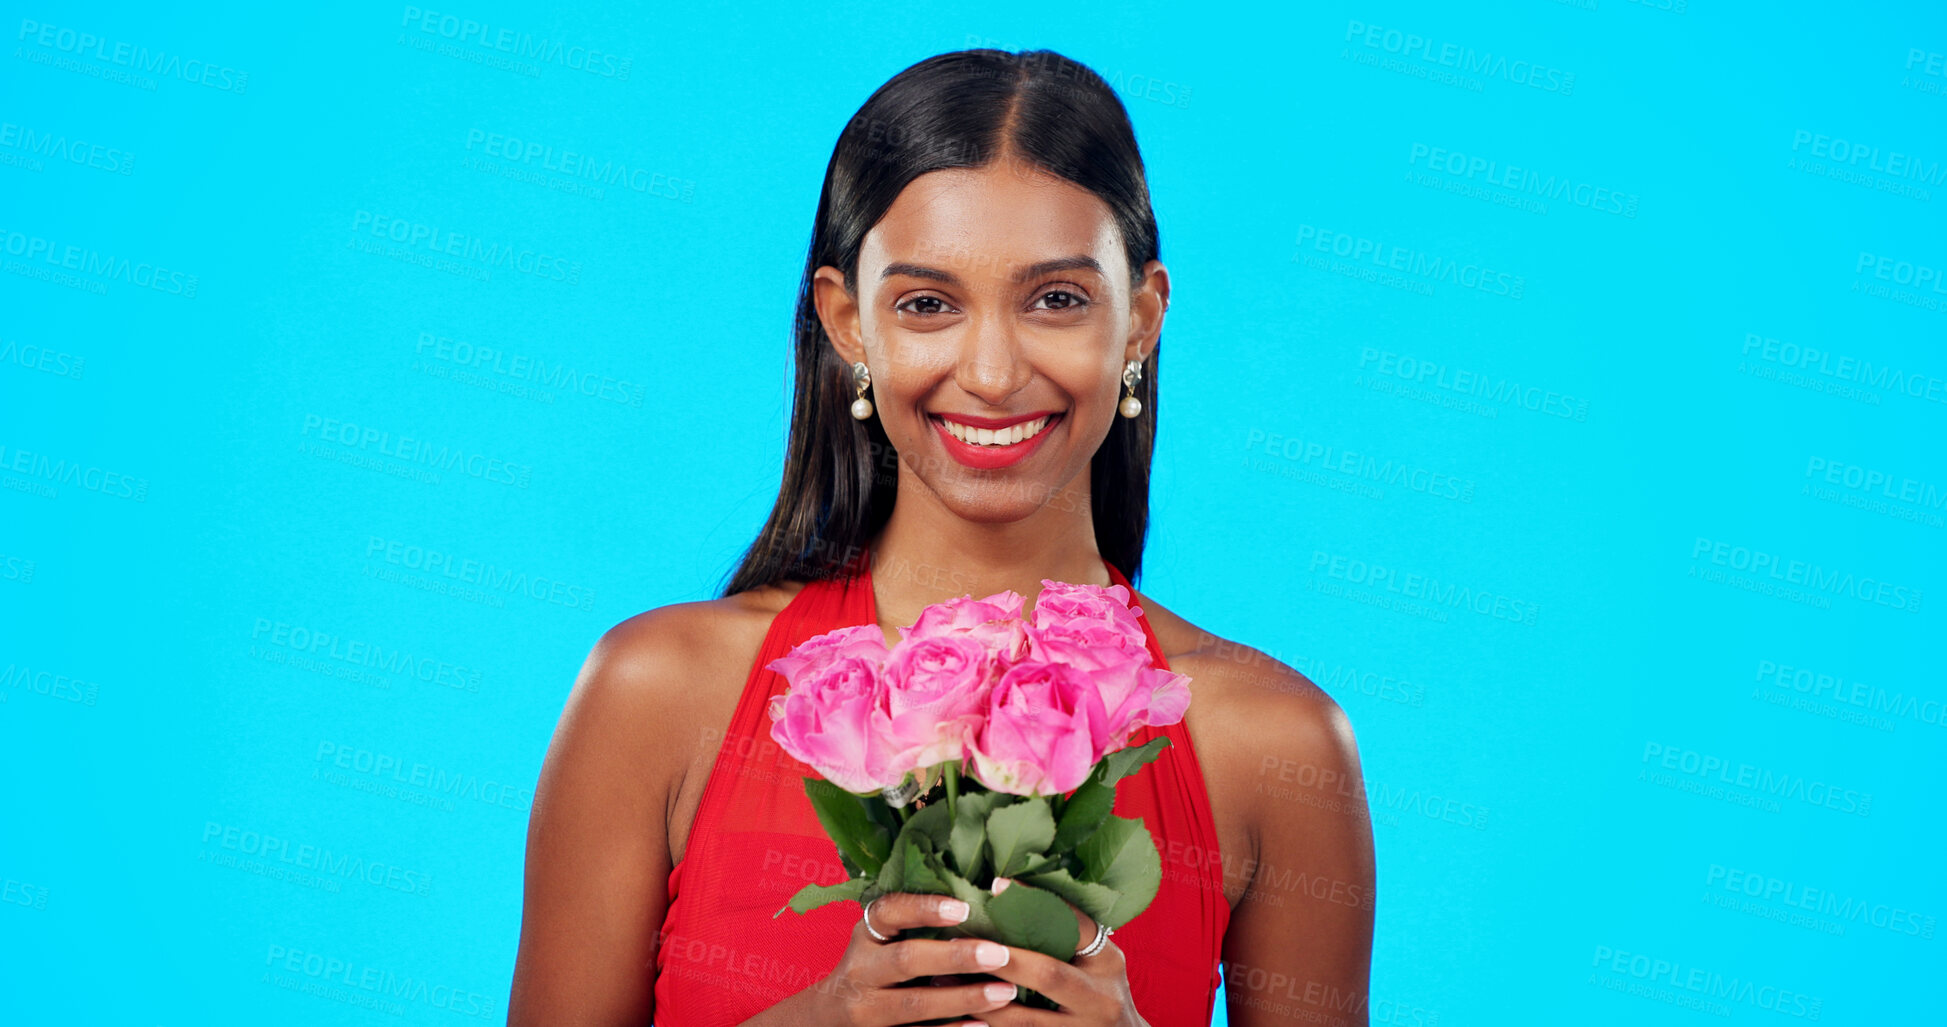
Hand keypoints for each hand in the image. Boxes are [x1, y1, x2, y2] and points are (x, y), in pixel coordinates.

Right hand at [806, 891, 1024, 1026]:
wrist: (828, 1019)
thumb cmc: (870, 968)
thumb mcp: (878, 941)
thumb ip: (913, 924)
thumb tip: (983, 903)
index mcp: (864, 936)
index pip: (889, 912)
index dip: (925, 908)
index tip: (964, 909)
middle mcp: (860, 970)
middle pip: (906, 960)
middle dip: (956, 957)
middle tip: (999, 954)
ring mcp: (867, 1009)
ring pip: (915, 1004)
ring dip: (964, 998)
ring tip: (1005, 991)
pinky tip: (983, 1025)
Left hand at [945, 878, 1147, 1025]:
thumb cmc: (1102, 989)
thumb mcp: (1099, 958)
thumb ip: (1070, 931)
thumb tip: (1007, 891)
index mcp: (1108, 964)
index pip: (1076, 925)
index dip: (1037, 904)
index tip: (996, 886)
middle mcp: (1099, 999)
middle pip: (1046, 972)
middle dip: (1001, 957)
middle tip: (961, 942)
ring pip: (1023, 1019)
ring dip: (981, 999)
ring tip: (944, 981)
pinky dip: (987, 1025)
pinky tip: (961, 1013)